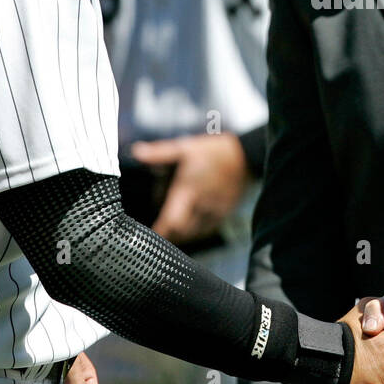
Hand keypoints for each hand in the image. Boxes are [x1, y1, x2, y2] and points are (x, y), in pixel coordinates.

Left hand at [130, 132, 251, 245]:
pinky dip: (196, 232)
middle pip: (182, 232)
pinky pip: (208, 230)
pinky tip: (190, 227)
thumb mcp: (185, 148)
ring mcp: (215, 211)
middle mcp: (201, 205)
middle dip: (169, 235)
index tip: (150, 235)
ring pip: (195, 234)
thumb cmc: (214, 152)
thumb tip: (137, 151)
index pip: (171, 221)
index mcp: (188, 191)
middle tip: (158, 233)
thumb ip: (160, 153)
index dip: (160, 231)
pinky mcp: (224, 213)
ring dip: (182, 236)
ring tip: (172, 232)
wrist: (247, 156)